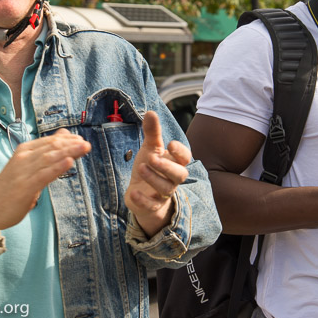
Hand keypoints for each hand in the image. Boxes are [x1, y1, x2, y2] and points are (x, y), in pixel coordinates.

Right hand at [0, 128, 90, 235]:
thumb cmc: (10, 187)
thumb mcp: (27, 165)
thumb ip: (45, 152)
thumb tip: (64, 135)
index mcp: (24, 151)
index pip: (49, 141)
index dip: (67, 140)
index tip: (81, 141)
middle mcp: (23, 158)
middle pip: (51, 148)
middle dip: (70, 145)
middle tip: (86, 144)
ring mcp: (23, 172)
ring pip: (49, 158)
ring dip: (69, 152)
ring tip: (83, 148)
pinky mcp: (24, 187)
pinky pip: (44, 174)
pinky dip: (57, 167)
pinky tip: (69, 162)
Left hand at [124, 111, 189, 236]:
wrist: (140, 192)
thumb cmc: (150, 167)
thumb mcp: (149, 148)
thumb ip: (152, 132)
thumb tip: (151, 112)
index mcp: (174, 163)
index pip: (185, 158)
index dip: (180, 152)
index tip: (170, 144)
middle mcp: (172, 179)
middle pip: (180, 175)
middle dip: (167, 167)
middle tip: (152, 158)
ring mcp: (163, 193)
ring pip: (166, 189)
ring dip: (154, 179)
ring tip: (141, 168)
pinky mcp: (151, 205)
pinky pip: (151, 205)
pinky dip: (143, 200)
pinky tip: (133, 191)